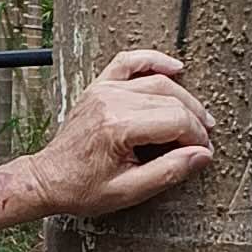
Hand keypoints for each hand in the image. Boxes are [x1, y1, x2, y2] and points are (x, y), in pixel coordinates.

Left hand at [30, 50, 214, 219]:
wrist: (48, 180)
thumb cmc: (81, 188)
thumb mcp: (129, 191)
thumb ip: (168, 172)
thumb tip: (201, 155)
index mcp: (118, 127)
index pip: (176, 121)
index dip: (196, 136)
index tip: (202, 151)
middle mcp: (111, 102)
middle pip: (171, 99)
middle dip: (194, 120)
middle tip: (203, 140)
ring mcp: (104, 91)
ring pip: (157, 82)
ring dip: (183, 97)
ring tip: (197, 117)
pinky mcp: (99, 87)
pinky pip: (128, 62)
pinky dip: (153, 61)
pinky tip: (174, 68)